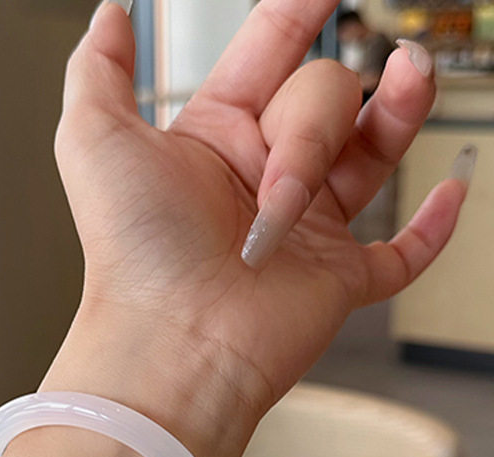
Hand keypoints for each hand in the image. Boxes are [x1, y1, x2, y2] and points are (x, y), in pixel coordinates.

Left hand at [44, 0, 471, 456]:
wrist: (172, 341)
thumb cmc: (132, 251)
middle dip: (311, 123)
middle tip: (280, 176)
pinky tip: (448, 188)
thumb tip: (110, 14)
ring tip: (410, 78)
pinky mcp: (337, 280)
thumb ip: (100, 68)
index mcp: (212, 142)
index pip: (267, 54)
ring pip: (371, 151)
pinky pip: (400, 251)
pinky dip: (431, 225)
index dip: (297, 11)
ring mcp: (304, 230)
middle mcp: (259, 180)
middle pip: (323, 99)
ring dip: (396, 113)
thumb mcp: (93, 138)